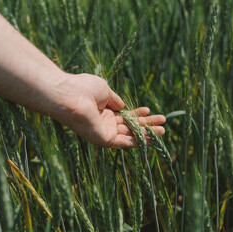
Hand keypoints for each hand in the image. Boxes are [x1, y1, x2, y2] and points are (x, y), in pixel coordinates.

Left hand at [51, 73, 165, 147]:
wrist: (69, 95)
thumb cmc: (83, 88)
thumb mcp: (104, 90)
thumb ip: (115, 100)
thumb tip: (123, 106)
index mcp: (103, 111)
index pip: (124, 115)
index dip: (138, 114)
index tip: (149, 111)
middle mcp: (104, 123)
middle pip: (130, 126)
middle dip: (147, 124)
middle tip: (163, 123)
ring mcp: (104, 132)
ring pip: (130, 134)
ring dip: (147, 133)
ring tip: (163, 130)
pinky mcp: (104, 139)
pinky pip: (124, 142)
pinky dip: (138, 141)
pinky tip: (151, 139)